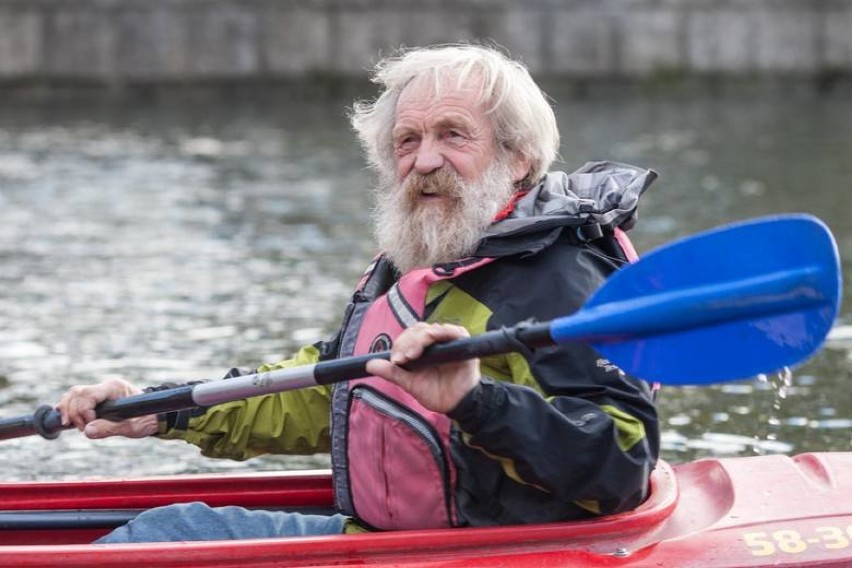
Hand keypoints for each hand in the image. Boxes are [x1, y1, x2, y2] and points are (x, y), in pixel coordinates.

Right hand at [55, 378, 158, 438]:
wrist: (153, 416)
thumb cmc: (146, 419)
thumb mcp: (131, 427)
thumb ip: (110, 428)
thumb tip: (87, 431)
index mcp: (115, 388)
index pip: (88, 395)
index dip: (82, 411)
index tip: (88, 426)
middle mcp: (105, 387)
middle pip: (77, 393)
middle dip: (73, 412)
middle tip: (81, 429)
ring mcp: (100, 391)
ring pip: (73, 395)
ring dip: (68, 410)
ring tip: (72, 425)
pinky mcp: (96, 399)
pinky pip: (76, 399)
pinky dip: (68, 408)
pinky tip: (66, 419)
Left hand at [365, 322, 479, 413]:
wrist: (456, 405)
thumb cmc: (435, 392)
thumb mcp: (410, 383)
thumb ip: (392, 372)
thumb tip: (368, 365)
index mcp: (422, 348)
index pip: (408, 336)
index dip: (400, 345)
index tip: (396, 360)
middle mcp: (435, 341)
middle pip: (418, 330)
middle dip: (407, 342)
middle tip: (403, 358)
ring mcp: (449, 341)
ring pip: (432, 329)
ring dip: (421, 338)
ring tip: (413, 354)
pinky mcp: (464, 344)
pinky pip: (455, 332)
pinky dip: (444, 332)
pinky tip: (434, 338)